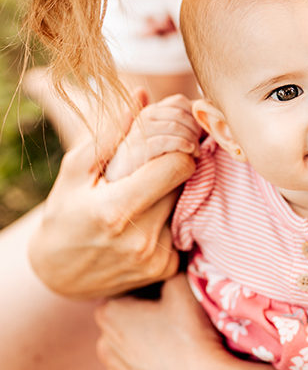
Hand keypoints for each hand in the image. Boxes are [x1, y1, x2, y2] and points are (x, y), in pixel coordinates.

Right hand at [29, 90, 196, 298]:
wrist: (59, 274)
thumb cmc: (65, 214)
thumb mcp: (75, 171)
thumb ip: (110, 134)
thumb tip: (143, 96)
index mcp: (116, 210)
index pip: (178, 167)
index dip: (180, 148)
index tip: (172, 142)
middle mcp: (141, 239)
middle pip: (186, 184)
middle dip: (176, 167)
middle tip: (158, 164)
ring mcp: (156, 258)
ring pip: (186, 206)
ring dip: (173, 193)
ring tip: (147, 194)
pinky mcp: (167, 269)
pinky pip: (182, 229)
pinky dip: (170, 219)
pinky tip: (147, 220)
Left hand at [95, 275, 228, 369]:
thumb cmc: (190, 333)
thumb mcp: (182, 285)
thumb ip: (170, 265)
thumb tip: (171, 252)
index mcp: (109, 313)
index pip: (127, 290)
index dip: (150, 288)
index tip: (170, 292)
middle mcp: (103, 344)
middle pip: (126, 320)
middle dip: (145, 315)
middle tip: (175, 316)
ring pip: (131, 348)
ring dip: (147, 343)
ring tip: (177, 343)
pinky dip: (152, 368)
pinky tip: (174, 364)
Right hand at [105, 94, 201, 180]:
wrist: (126, 173)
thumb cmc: (153, 152)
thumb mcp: (166, 133)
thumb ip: (181, 122)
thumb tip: (201, 108)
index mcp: (153, 110)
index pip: (179, 101)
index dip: (194, 113)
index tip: (202, 129)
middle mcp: (145, 117)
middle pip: (179, 114)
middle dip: (195, 128)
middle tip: (202, 142)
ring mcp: (140, 132)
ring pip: (174, 126)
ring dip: (191, 138)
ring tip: (197, 151)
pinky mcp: (139, 148)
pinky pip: (165, 141)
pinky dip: (182, 144)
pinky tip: (190, 151)